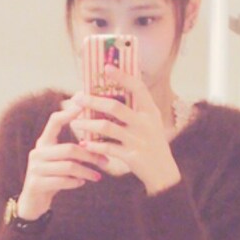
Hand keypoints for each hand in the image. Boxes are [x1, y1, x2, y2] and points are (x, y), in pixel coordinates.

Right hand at [16, 93, 110, 218]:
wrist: (33, 201)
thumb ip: (71, 151)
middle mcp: (37, 152)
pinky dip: (75, 182)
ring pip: (68, 167)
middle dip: (90, 156)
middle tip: (105, 162)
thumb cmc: (52, 177)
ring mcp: (35, 168)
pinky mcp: (36, 183)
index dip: (68, 113)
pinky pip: (62, 181)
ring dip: (86, 172)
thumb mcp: (58, 161)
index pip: (54, 121)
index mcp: (43, 143)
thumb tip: (95, 141)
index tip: (82, 104)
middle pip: (69, 149)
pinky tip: (82, 183)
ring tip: (98, 177)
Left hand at [70, 66, 182, 195]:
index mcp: (150, 112)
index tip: (107, 67)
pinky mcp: (132, 157)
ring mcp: (139, 140)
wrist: (163, 173)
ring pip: (107, 128)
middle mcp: (145, 124)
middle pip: (114, 107)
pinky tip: (84, 143)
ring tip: (75, 123)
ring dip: (88, 124)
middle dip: (93, 101)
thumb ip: (136, 109)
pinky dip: (94, 146)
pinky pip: (108, 148)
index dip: (122, 76)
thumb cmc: (152, 144)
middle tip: (77, 98)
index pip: (138, 87)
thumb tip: (110, 93)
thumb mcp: (150, 123)